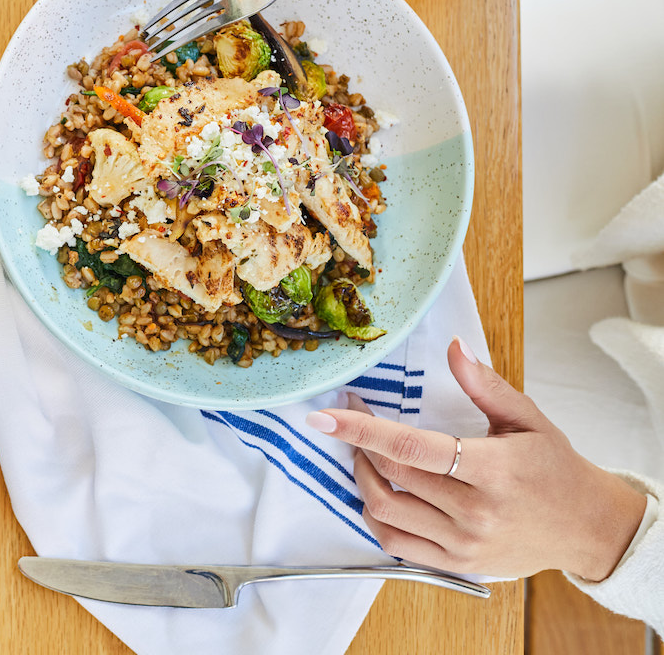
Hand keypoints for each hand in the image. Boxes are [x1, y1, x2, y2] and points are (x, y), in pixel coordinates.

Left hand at [305, 337, 647, 580]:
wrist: (586, 526)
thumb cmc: (555, 468)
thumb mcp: (527, 418)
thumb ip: (485, 385)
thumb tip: (454, 347)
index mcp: (493, 470)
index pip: (411, 447)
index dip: (362, 429)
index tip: (325, 416)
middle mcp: (476, 512)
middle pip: (392, 474)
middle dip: (360, 442)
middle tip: (353, 420)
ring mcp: (464, 544)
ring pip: (385, 510)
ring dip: (362, 477)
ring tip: (365, 454)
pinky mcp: (457, 565)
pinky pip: (394, 545)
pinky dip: (375, 516)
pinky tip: (379, 491)